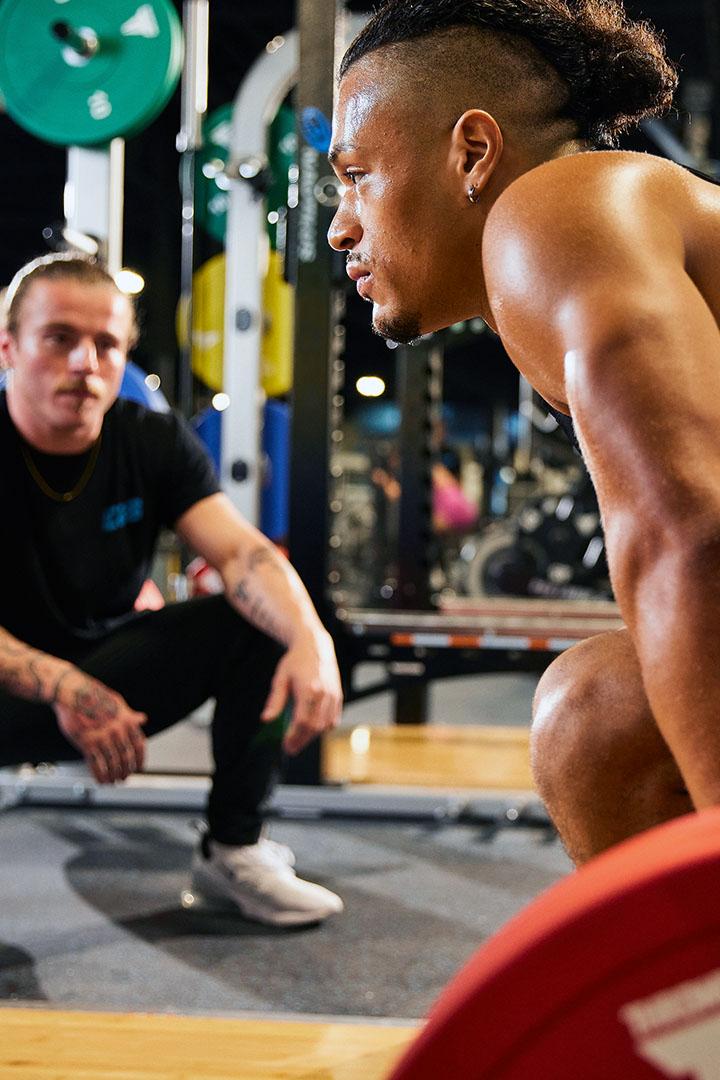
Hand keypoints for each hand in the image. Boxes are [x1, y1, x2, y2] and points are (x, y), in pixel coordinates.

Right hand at [52, 668, 146, 782]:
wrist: (73, 692)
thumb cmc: (93, 696)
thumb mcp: (117, 702)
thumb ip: (129, 715)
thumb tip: (143, 719)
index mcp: (126, 720)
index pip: (139, 745)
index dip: (140, 759)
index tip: (139, 768)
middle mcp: (117, 730)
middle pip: (125, 757)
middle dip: (125, 770)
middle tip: (123, 778)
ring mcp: (103, 737)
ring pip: (112, 763)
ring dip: (113, 775)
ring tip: (112, 781)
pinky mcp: (87, 742)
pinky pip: (96, 764)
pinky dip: (100, 775)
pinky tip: (101, 781)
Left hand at [261, 632, 342, 754]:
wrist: (315, 646)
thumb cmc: (295, 662)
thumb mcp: (280, 679)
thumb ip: (275, 701)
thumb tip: (266, 719)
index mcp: (308, 689)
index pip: (302, 721)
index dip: (293, 737)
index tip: (285, 745)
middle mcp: (324, 694)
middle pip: (314, 727)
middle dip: (302, 741)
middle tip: (290, 749)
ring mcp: (333, 695)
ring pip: (324, 725)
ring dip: (311, 736)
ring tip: (298, 741)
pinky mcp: (338, 696)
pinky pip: (333, 719)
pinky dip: (323, 728)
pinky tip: (312, 730)